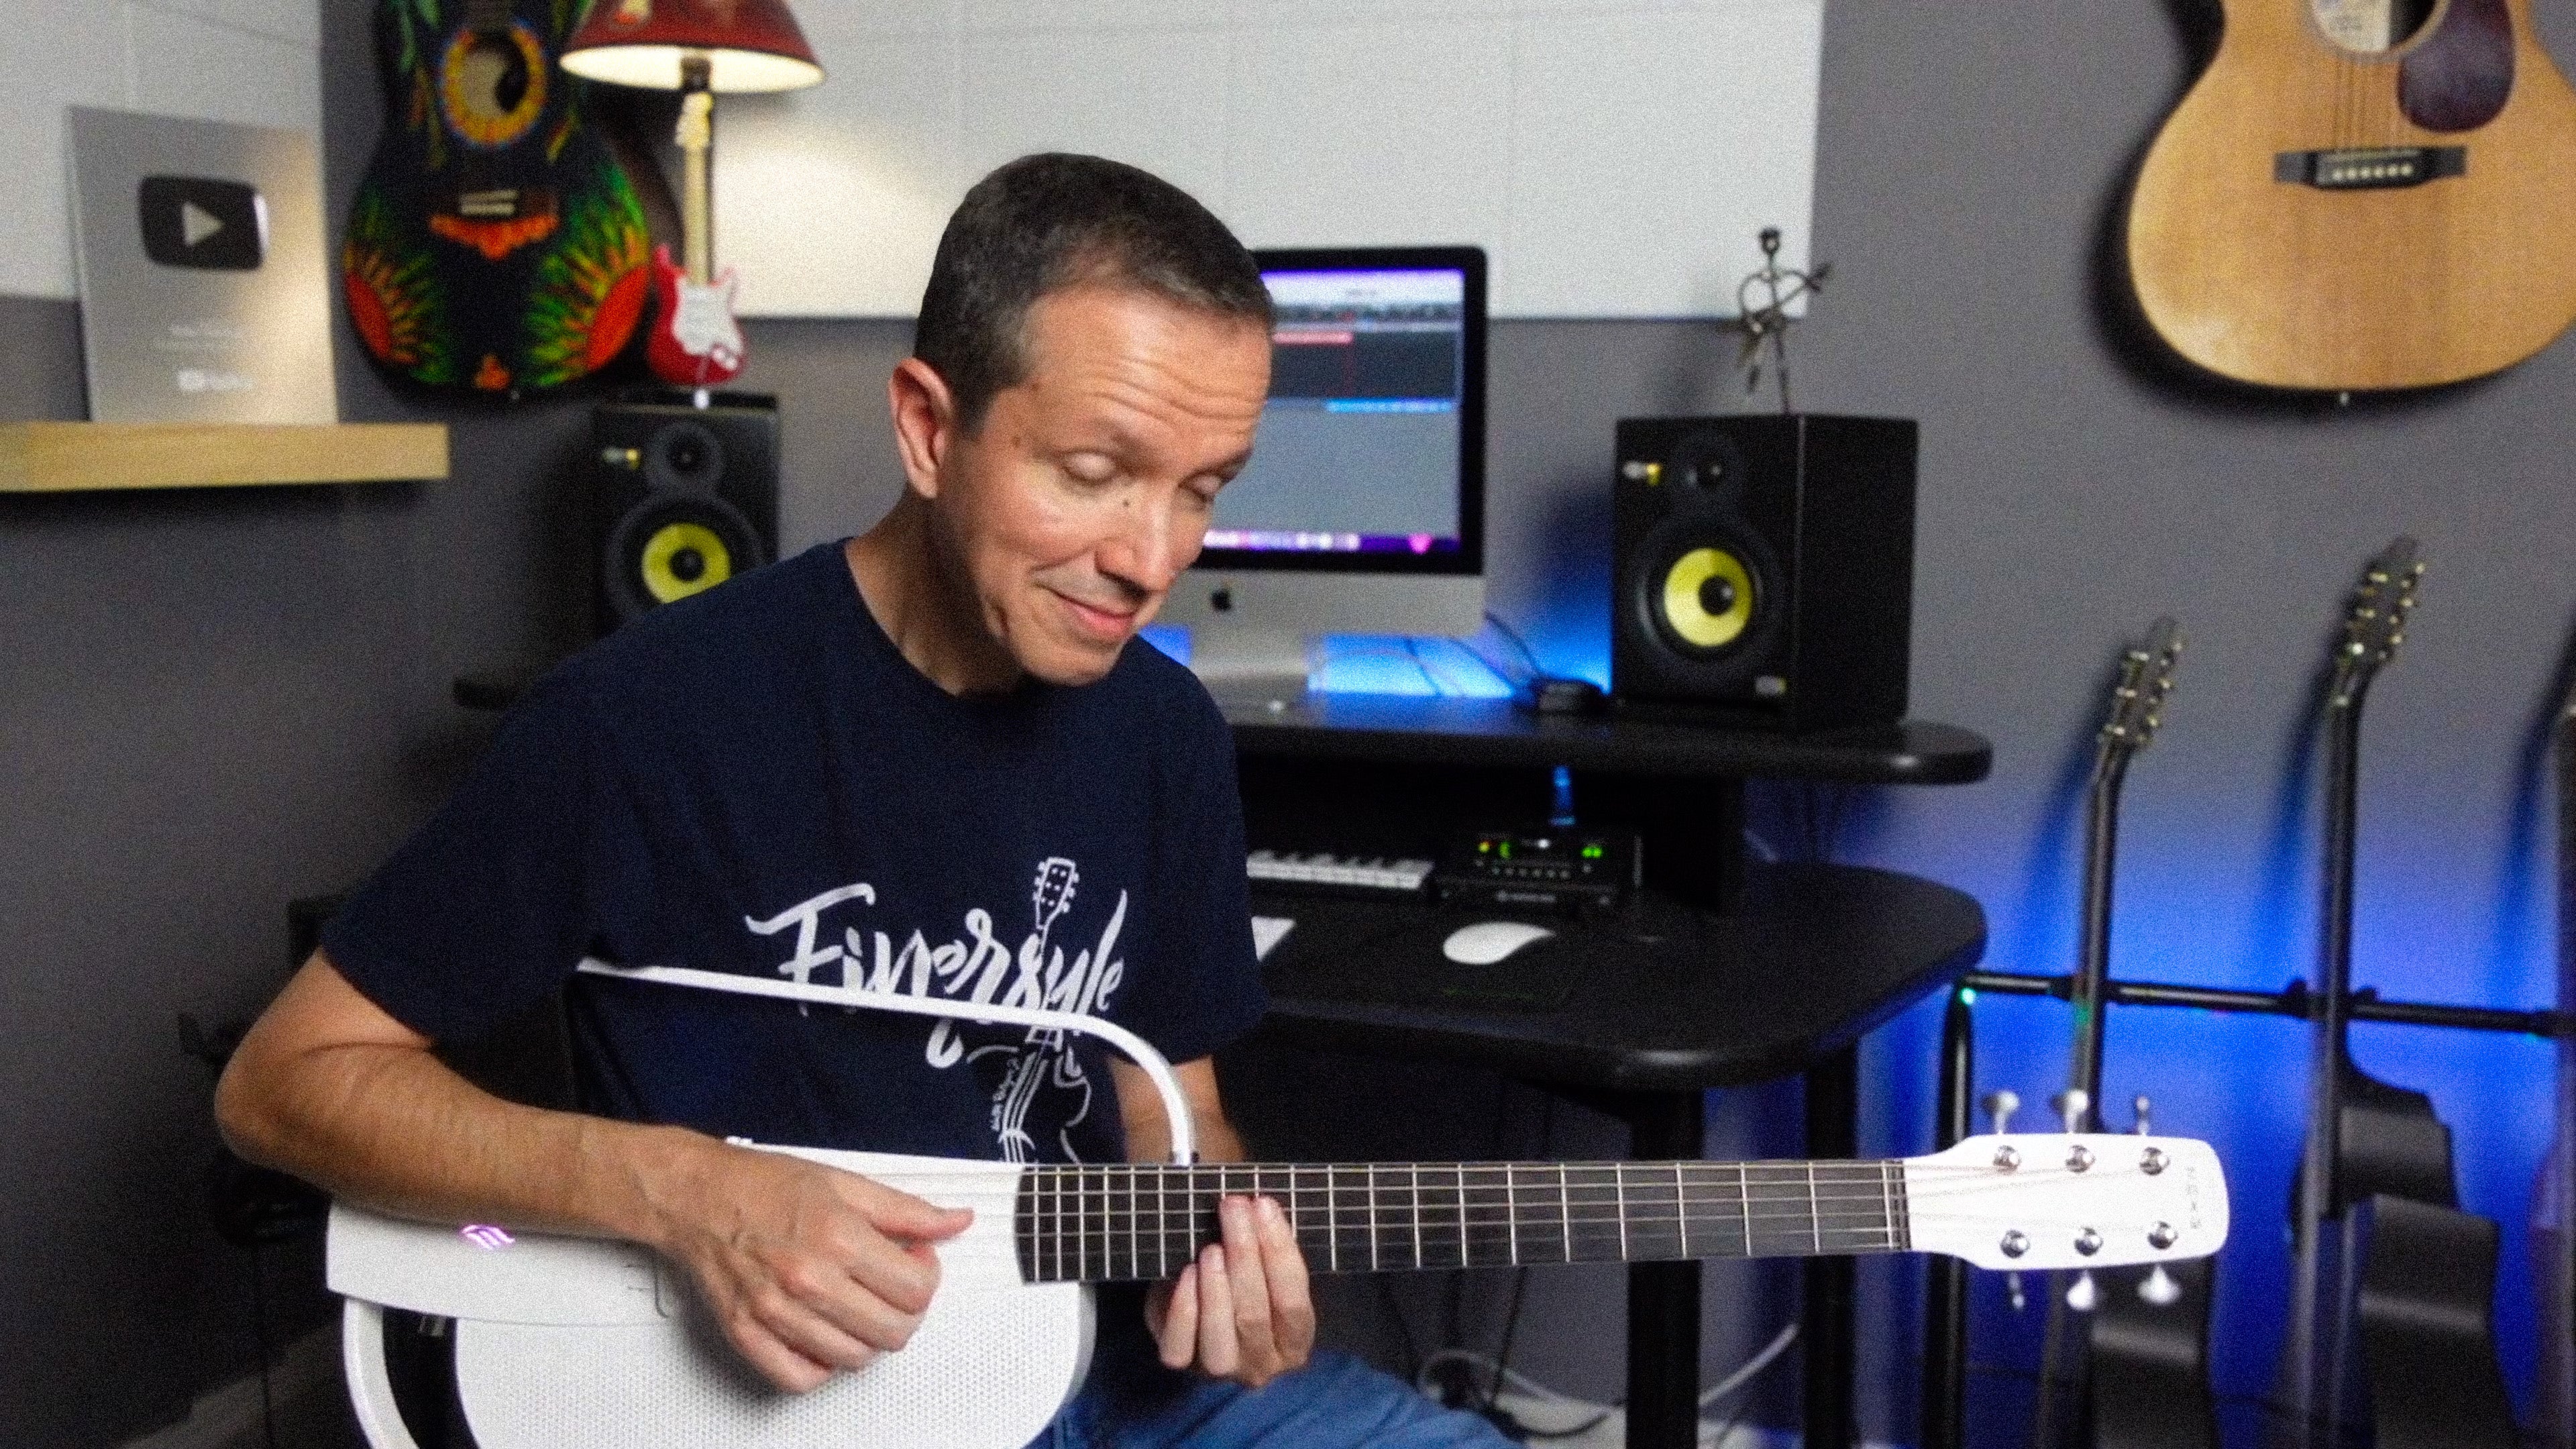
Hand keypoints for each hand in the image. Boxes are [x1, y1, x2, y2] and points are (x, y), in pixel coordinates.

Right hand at [648, 1140, 973, 1392]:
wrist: (697, 1196)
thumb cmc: (763, 1186)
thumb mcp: (845, 1183)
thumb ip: (907, 1210)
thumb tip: (956, 1222)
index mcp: (838, 1237)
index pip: (916, 1290)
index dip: (927, 1277)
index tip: (915, 1262)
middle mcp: (808, 1279)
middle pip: (893, 1331)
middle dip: (906, 1311)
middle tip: (892, 1287)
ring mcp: (775, 1312)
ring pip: (855, 1358)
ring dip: (868, 1336)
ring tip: (858, 1306)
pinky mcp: (747, 1335)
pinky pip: (801, 1378)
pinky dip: (821, 1367)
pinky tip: (824, 1335)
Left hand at [1144, 1194, 1314, 1388]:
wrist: (1200, 1311)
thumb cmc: (1243, 1281)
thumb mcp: (1263, 1269)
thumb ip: (1265, 1247)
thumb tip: (1257, 1206)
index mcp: (1294, 1343)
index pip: (1293, 1302)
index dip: (1279, 1251)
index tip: (1264, 1206)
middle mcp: (1262, 1363)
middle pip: (1256, 1315)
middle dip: (1245, 1255)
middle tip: (1233, 1208)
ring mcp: (1223, 1369)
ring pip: (1220, 1336)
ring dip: (1216, 1287)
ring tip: (1211, 1248)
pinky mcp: (1184, 1366)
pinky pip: (1180, 1348)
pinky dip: (1184, 1309)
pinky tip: (1186, 1273)